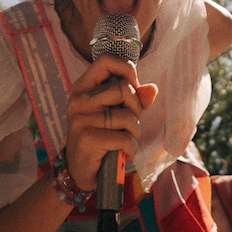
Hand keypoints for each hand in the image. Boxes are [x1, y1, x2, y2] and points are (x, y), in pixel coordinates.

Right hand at [64, 53, 157, 189]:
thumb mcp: (114, 114)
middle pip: (123, 88)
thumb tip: (152, 89)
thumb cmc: (99, 137)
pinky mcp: (88, 139)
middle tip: (130, 123)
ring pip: (128, 116)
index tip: (132, 86)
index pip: (105, 60)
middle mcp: (79, 100)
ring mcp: (81, 119)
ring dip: (135, 132)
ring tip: (125, 141)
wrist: (79, 170)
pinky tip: (123, 153)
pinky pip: (125, 137)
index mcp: (82, 87)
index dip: (126, 68)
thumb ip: (132, 99)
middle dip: (136, 108)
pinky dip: (131, 148)